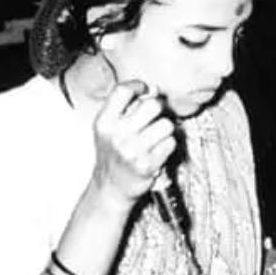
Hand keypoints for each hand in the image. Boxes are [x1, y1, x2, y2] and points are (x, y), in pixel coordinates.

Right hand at [91, 80, 176, 207]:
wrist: (111, 187)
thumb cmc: (112, 154)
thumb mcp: (107, 128)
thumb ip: (124, 108)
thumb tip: (153, 89)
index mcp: (104, 122)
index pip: (123, 90)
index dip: (139, 86)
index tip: (145, 90)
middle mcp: (118, 135)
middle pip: (151, 105)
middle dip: (158, 108)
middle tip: (155, 117)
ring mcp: (134, 151)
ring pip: (166, 124)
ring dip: (165, 129)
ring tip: (156, 136)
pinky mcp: (149, 164)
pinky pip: (171, 143)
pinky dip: (168, 145)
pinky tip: (159, 150)